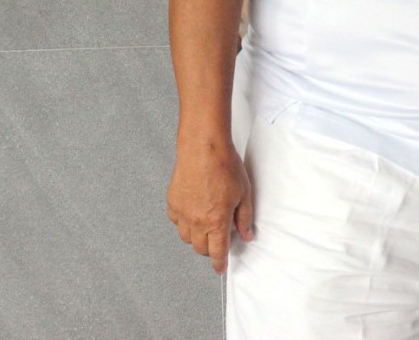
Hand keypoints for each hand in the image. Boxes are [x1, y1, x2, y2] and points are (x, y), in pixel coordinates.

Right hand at [166, 137, 253, 273]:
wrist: (203, 148)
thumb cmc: (225, 166)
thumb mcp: (244, 193)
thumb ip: (244, 218)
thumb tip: (247, 235)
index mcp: (216, 221)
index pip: (217, 251)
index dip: (219, 263)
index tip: (221, 268)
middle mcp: (196, 221)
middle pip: (200, 248)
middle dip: (209, 249)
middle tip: (218, 240)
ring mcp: (182, 212)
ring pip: (186, 237)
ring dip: (196, 237)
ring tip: (206, 225)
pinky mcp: (172, 202)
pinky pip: (176, 221)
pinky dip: (184, 223)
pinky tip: (193, 212)